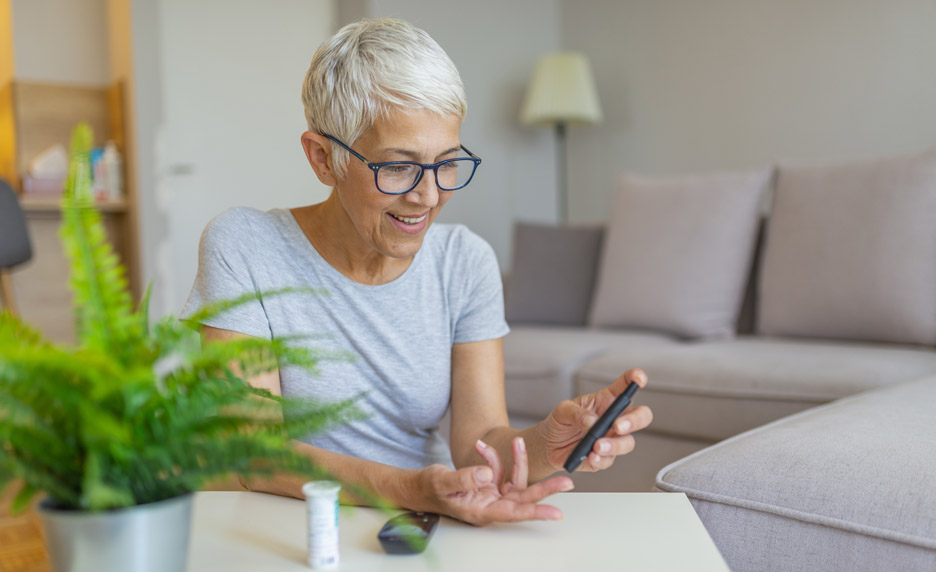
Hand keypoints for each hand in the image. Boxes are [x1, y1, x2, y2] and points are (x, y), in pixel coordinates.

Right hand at [415, 437, 572, 525]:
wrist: (418, 486)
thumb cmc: (428, 489)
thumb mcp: (442, 482)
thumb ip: (465, 478)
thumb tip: (487, 475)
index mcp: (481, 511)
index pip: (513, 513)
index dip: (535, 512)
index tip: (556, 512)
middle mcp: (490, 504)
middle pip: (523, 498)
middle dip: (545, 488)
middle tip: (566, 481)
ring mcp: (490, 494)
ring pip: (514, 479)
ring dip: (517, 460)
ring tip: (516, 442)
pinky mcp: (488, 484)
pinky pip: (500, 469)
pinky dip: (494, 456)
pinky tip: (482, 446)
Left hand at [538, 368, 652, 471]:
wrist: (548, 446)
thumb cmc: (560, 422)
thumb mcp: (563, 410)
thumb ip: (577, 413)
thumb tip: (592, 421)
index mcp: (606, 401)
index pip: (625, 386)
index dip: (635, 379)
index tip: (638, 378)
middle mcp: (614, 419)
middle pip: (640, 416)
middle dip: (635, 420)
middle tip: (618, 426)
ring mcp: (611, 439)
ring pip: (628, 442)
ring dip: (615, 445)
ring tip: (596, 446)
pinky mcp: (604, 457)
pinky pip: (609, 460)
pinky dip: (601, 459)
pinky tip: (591, 457)